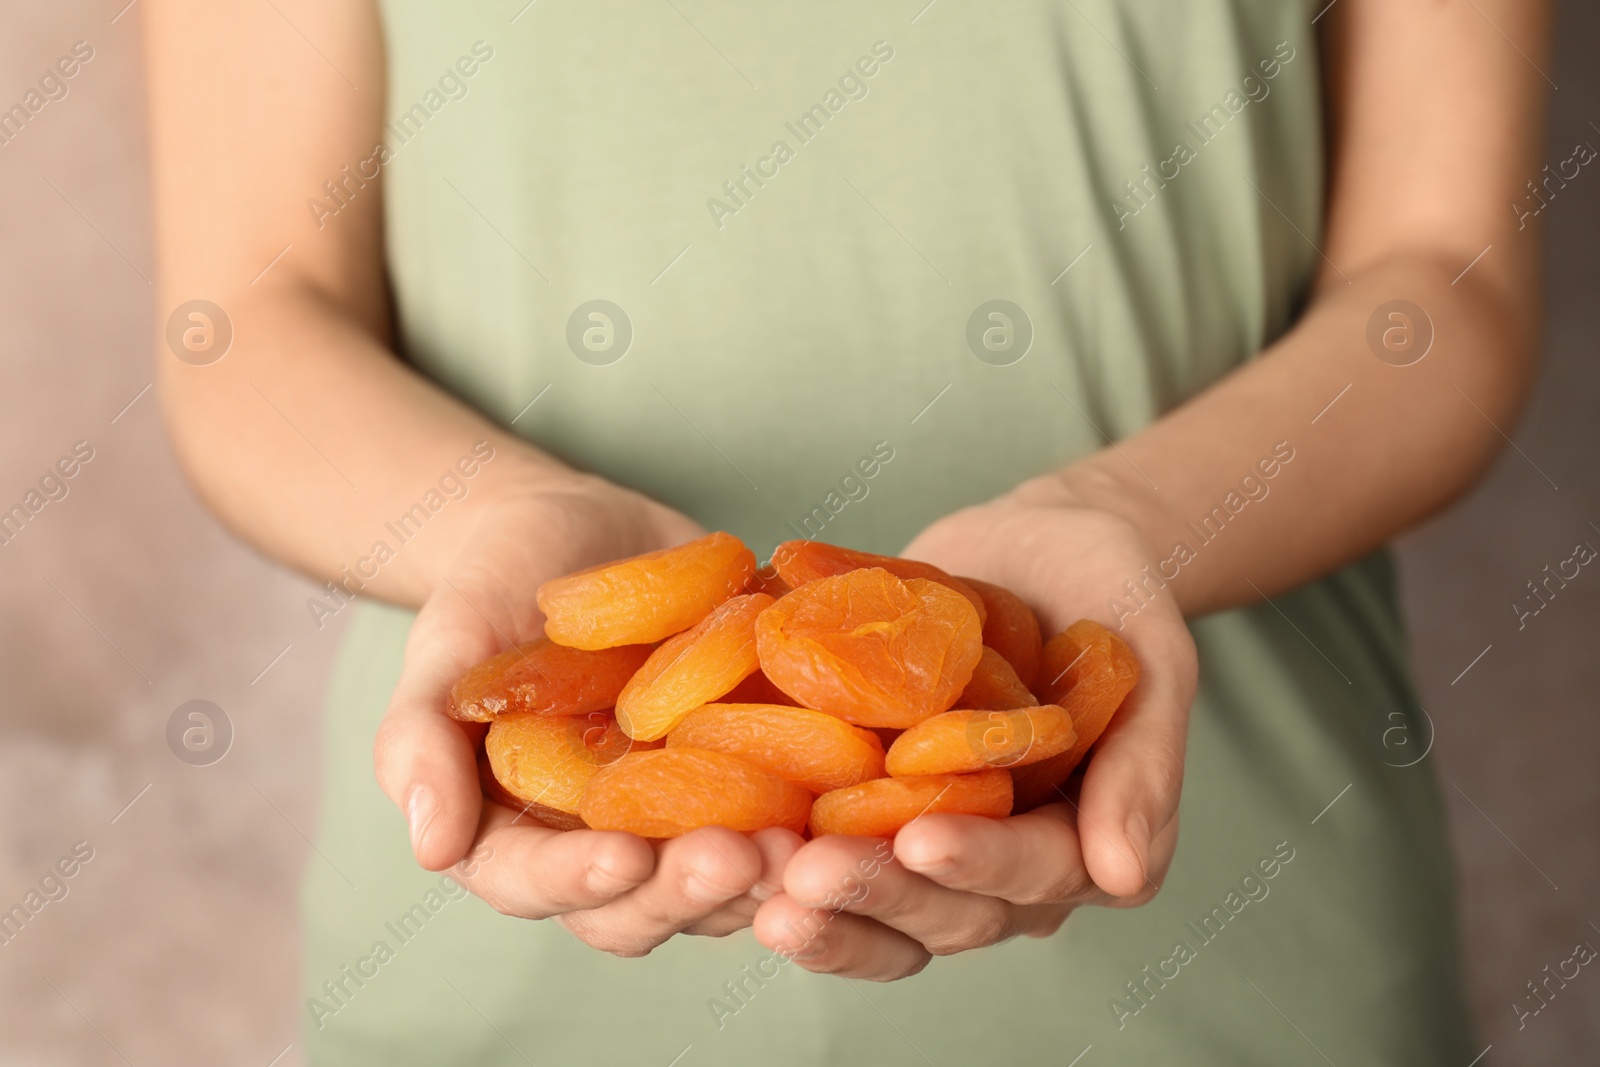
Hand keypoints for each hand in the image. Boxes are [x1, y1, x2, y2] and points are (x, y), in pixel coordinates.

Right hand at [372, 476, 802, 953]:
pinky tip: (861, 786)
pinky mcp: (749, 777)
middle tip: (743, 857)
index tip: (624, 856)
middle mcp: (603, 847)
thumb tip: (428, 846)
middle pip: (645, 904)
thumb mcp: (443, 647)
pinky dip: (822, 810)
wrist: (572, 532)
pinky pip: (788, 810)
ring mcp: (681, 818)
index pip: (537, 885)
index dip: (579, 882)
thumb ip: (418, 738)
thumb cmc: (488, 591)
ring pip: (725, 879)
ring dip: (769, 872)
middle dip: (691, 890)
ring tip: (811, 840)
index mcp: (515, 836)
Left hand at [751, 479, 1196, 978]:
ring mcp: (934, 840)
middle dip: (876, 893)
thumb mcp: (1154, 654)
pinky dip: (779, 857)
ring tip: (757, 884)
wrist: (1035, 546)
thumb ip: (1147, 759)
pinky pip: (827, 853)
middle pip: (945, 911)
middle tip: (805, 874)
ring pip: (880, 908)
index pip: (1036, 875)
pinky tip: (724, 840)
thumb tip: (1122, 877)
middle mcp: (1006, 862)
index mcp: (1084, 839)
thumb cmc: (1109, 591)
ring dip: (820, 905)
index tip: (920, 837)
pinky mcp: (872, 811)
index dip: (980, 864)